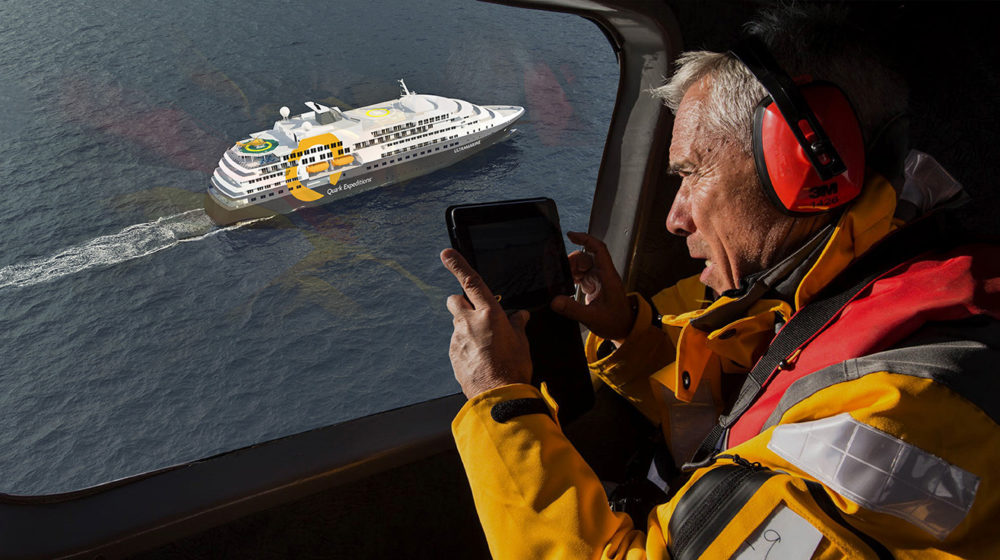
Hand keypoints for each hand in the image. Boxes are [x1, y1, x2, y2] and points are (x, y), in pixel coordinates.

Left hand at [441, 248, 532, 398]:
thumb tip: (520, 316)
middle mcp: (470, 322)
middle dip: (461, 302)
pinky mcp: (453, 354)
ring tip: (485, 346)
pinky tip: (480, 359)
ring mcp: (458, 338)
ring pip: (457, 324)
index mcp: (490, 313)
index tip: (446, 254)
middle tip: (475, 314)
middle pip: (455, 301)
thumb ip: (518, 324)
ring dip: (466, 328)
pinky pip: (457, 343)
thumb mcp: (522, 342)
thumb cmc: (513, 368)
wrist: (498, 396)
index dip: (457, 265)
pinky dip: (465, 346)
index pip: (471, 282)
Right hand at [550, 231, 633, 341]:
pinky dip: (572, 278)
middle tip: (560, 274)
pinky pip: (581, 275)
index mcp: (608, 277)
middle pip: (586, 257)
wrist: (625, 329)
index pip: (598, 249)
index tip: (570, 235)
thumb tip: (555, 301)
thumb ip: (573, 309)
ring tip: (562, 282)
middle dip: (571, 263)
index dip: (585, 239)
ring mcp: (600, 279)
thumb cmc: (616, 322)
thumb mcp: (593, 318)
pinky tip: (566, 286)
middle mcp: (604, 275)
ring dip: (570, 271)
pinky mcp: (595, 286)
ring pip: (582, 266)